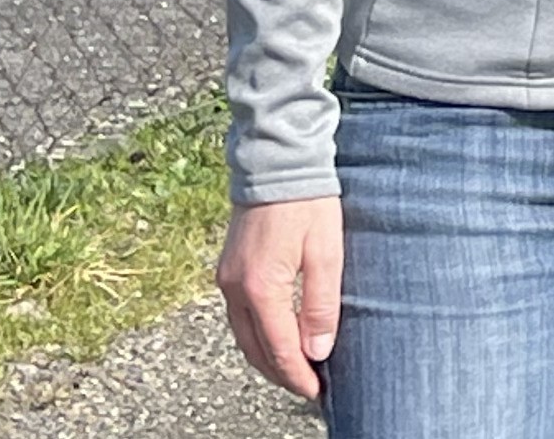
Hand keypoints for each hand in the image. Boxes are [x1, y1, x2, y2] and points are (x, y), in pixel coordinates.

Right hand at [218, 196, 342, 398]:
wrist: (277, 161)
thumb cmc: (308, 202)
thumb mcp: (327, 250)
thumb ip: (321, 303)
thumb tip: (317, 351)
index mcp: (262, 287)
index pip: (279, 348)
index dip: (298, 375)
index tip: (317, 391)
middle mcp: (236, 289)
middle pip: (255, 350)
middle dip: (281, 374)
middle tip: (307, 387)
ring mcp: (227, 280)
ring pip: (243, 337)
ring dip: (267, 358)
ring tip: (294, 369)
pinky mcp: (227, 270)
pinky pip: (238, 318)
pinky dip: (256, 336)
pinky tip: (275, 337)